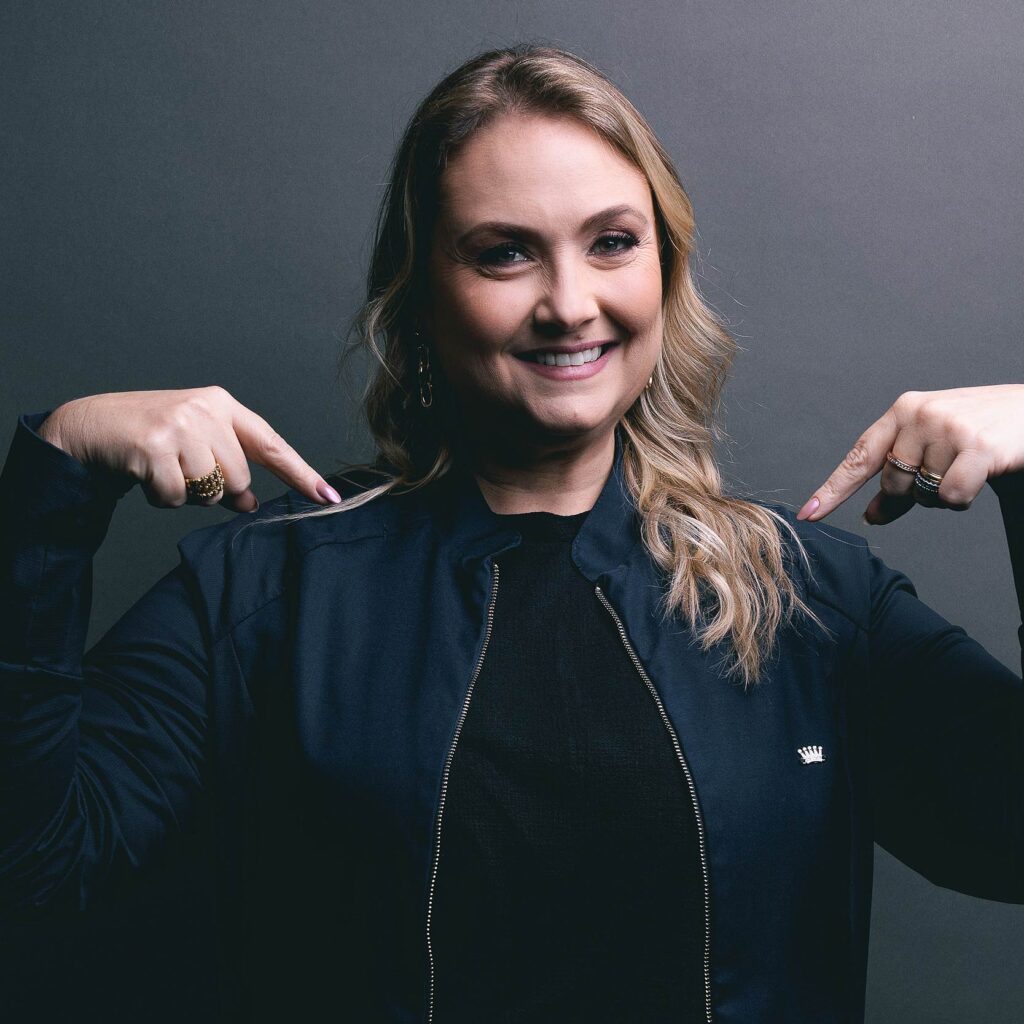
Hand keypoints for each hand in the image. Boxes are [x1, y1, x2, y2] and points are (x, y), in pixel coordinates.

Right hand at [38, 387, 342, 512]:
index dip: (301, 474)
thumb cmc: (148, 439)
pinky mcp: (155, 445)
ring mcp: (181, 424)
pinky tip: (143, 475)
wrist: (88, 428)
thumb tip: (251, 503)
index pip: (272, 445)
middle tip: (181, 470)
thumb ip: (227, 472)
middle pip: (239, 478)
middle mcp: (206, 409)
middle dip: (214, 489)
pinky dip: (161, 497)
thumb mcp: (193, 447)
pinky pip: (177, 496)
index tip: (330, 496)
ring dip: (185, 493)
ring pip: (210, 489)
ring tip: (160, 469)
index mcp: (222, 405)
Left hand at [796, 384, 1023, 524]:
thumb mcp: (934, 448)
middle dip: (913, 495)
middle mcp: (919, 414)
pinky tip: (981, 475)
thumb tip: (871, 516)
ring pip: (923, 494)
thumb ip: (900, 480)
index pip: (859, 456)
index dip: (833, 489)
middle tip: (945, 474)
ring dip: (944, 496)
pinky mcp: (976, 446)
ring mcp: (947, 428)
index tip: (807, 515)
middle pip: (892, 484)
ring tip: (967, 468)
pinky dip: (963, 500)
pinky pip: (950, 498)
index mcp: (903, 410)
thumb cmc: (980, 433)